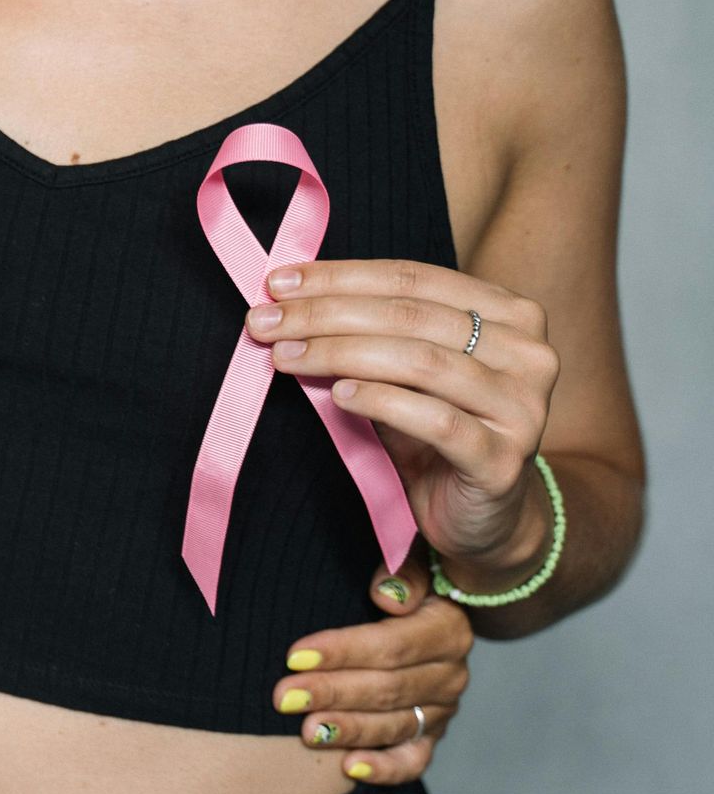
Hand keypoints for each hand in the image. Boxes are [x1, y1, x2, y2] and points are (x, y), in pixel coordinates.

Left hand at [247, 259, 560, 577]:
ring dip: (340, 353)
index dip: (339, 277)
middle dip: (326, 314)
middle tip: (265, 321)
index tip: (277, 282)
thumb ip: (367, 333)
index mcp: (508, 314)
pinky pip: (436, 421)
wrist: (481, 517)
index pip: (412, 278)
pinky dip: (381, 401)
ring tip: (285, 356)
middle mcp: (528, 353)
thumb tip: (285, 301)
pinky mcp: (503, 460)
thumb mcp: (402, 373)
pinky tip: (338, 395)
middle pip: (410, 317)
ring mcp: (523, 407)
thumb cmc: (434, 431)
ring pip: (421, 362)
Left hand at [272, 554, 473, 784]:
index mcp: (448, 628)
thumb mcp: (404, 560)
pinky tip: (349, 768)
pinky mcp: (430, 737)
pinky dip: (384, 769)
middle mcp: (451, 674)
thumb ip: (401, 570)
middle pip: (388, 689)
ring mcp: (442, 710)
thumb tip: (387, 594)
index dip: (342, 651)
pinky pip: (413, 761)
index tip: (293, 655)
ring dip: (348, 730)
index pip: (392, 645)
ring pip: (394, 726)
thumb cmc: (392, 583)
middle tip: (283, 697)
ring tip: (306, 732)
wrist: (412, 614)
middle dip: (332, 692)